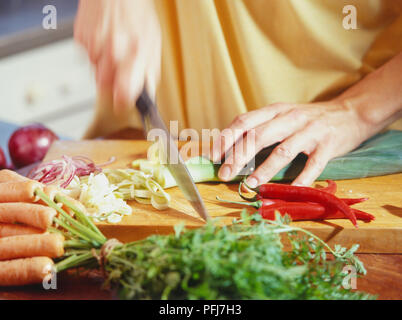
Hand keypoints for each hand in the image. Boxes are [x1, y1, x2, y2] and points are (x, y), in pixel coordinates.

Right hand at [74, 0, 160, 112]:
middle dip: (112, 83)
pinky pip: (87, 58)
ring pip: (95, 73)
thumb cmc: (137, 14)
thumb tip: (148, 96)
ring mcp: (94, 46)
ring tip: (113, 50)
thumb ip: (150, 73)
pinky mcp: (81, 40)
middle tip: (120, 69)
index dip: (123, 102)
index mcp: (135, 55)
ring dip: (104, 68)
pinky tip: (103, 40)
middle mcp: (113, 52)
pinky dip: (95, 54)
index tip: (123, 103)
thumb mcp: (153, 44)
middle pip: (106, 86)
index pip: (124, 94)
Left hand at [212, 100, 368, 187]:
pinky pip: (313, 165)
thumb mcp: (282, 116)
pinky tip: (290, 191)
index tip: (213, 157)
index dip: (226, 139)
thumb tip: (230, 151)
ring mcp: (310, 131)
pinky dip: (301, 179)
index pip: (244, 121)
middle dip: (238, 157)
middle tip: (224, 174)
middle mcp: (290, 118)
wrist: (350, 112)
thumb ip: (260, 128)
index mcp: (275, 110)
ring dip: (264, 170)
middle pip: (258, 136)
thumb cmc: (308, 119)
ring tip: (250, 185)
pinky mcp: (328, 145)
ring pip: (283, 151)